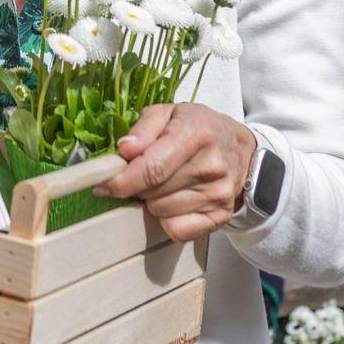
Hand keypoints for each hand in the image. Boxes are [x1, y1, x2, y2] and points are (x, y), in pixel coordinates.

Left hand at [95, 103, 257, 241]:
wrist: (240, 148)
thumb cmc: (198, 128)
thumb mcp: (169, 113)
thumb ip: (143, 128)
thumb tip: (125, 150)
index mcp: (196, 133)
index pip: (151, 168)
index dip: (121, 181)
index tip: (103, 185)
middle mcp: (211, 165)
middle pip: (152, 192)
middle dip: (137, 186)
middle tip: (143, 174)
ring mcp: (219, 193)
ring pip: (161, 212)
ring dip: (153, 200)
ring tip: (165, 183)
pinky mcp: (221, 215)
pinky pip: (178, 230)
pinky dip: (168, 219)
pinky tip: (175, 200)